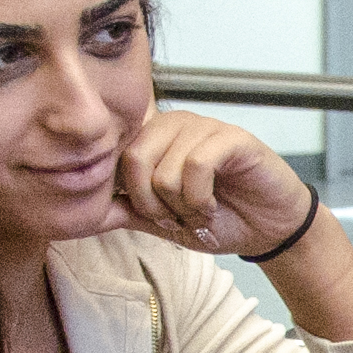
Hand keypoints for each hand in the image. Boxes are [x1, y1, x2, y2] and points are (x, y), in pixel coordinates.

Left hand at [108, 109, 314, 259]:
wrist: (268, 229)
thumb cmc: (220, 218)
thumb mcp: (163, 221)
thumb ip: (127, 211)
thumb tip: (84, 214)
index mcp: (154, 136)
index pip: (116, 158)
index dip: (131, 196)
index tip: (156, 217)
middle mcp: (175, 123)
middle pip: (134, 160)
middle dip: (153, 204)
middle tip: (177, 218)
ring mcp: (205, 127)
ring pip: (165, 168)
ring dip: (182, 207)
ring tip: (201, 214)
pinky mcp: (233, 137)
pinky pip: (196, 165)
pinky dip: (200, 198)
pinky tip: (212, 207)